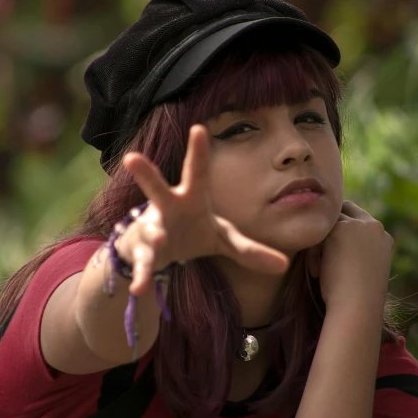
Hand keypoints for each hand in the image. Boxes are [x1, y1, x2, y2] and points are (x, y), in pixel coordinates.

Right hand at [115, 124, 289, 295]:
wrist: (156, 252)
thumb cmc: (193, 233)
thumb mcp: (224, 240)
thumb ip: (251, 251)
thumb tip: (284, 265)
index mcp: (191, 198)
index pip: (196, 172)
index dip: (198, 151)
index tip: (198, 128)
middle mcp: (167, 208)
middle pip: (157, 188)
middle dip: (146, 173)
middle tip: (132, 158)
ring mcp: (151, 229)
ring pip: (150, 228)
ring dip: (154, 233)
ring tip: (160, 238)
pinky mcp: (142, 253)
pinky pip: (144, 264)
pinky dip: (143, 276)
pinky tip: (141, 289)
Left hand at [307, 201, 391, 311]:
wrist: (357, 307)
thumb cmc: (356, 299)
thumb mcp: (361, 271)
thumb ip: (353, 252)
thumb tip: (331, 247)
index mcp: (384, 238)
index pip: (359, 220)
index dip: (341, 231)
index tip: (330, 252)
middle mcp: (375, 227)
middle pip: (344, 210)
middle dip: (329, 229)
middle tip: (317, 253)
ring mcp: (359, 225)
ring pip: (328, 223)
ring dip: (320, 244)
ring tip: (319, 271)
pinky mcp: (341, 228)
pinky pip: (317, 234)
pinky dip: (313, 253)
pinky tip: (317, 273)